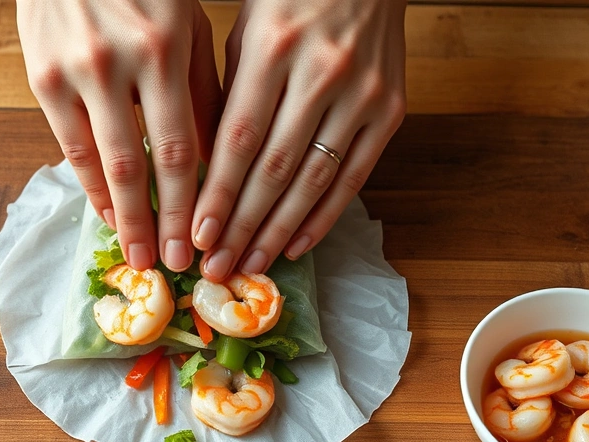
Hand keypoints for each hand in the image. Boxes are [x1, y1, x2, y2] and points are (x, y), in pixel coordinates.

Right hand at [17, 0, 221, 271]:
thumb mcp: (186, 24)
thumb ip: (204, 90)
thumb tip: (216, 161)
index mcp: (164, 48)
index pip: (181, 145)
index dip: (192, 202)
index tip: (202, 242)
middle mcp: (116, 64)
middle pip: (142, 165)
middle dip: (159, 223)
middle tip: (169, 267)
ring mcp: (74, 72)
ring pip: (101, 163)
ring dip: (121, 216)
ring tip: (136, 253)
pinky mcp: (41, 77)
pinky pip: (69, 145)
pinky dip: (90, 184)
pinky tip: (106, 213)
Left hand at [191, 0, 406, 280]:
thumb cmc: (290, 0)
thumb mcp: (246, 34)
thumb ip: (227, 97)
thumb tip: (203, 171)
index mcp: (274, 49)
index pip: (239, 139)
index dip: (219, 194)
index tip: (199, 235)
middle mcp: (320, 74)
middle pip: (275, 169)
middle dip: (242, 226)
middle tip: (218, 267)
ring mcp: (361, 95)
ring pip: (314, 180)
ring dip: (279, 231)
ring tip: (252, 265)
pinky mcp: (390, 111)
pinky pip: (353, 176)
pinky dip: (324, 216)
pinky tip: (297, 244)